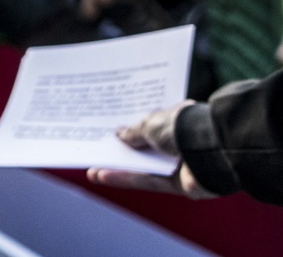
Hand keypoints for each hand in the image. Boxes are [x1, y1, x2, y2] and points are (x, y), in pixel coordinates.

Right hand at [88, 106, 213, 198]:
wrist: (211, 150)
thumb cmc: (183, 128)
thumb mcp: (149, 123)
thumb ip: (133, 132)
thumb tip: (119, 135)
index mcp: (177, 119)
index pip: (150, 122)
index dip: (130, 125)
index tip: (108, 126)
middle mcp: (180, 141)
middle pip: (145, 147)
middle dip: (121, 149)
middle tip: (98, 149)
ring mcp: (179, 163)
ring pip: (143, 167)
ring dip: (119, 168)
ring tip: (93, 169)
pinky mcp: (179, 184)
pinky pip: (148, 181)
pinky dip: (127, 179)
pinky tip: (103, 176)